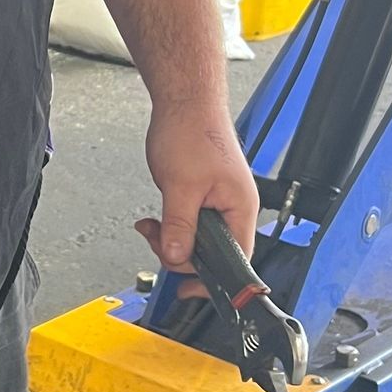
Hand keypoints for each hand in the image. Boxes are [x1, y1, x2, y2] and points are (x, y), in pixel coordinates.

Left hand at [136, 100, 259, 279]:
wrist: (185, 101)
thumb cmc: (193, 131)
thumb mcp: (181, 186)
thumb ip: (179, 226)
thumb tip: (175, 257)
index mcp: (241, 209)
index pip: (236, 262)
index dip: (211, 280)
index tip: (188, 291)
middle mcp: (234, 209)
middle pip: (211, 254)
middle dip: (179, 252)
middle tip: (156, 239)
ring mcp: (219, 202)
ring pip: (196, 240)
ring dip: (170, 238)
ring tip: (150, 226)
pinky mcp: (203, 196)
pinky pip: (188, 223)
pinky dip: (169, 225)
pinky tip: (154, 220)